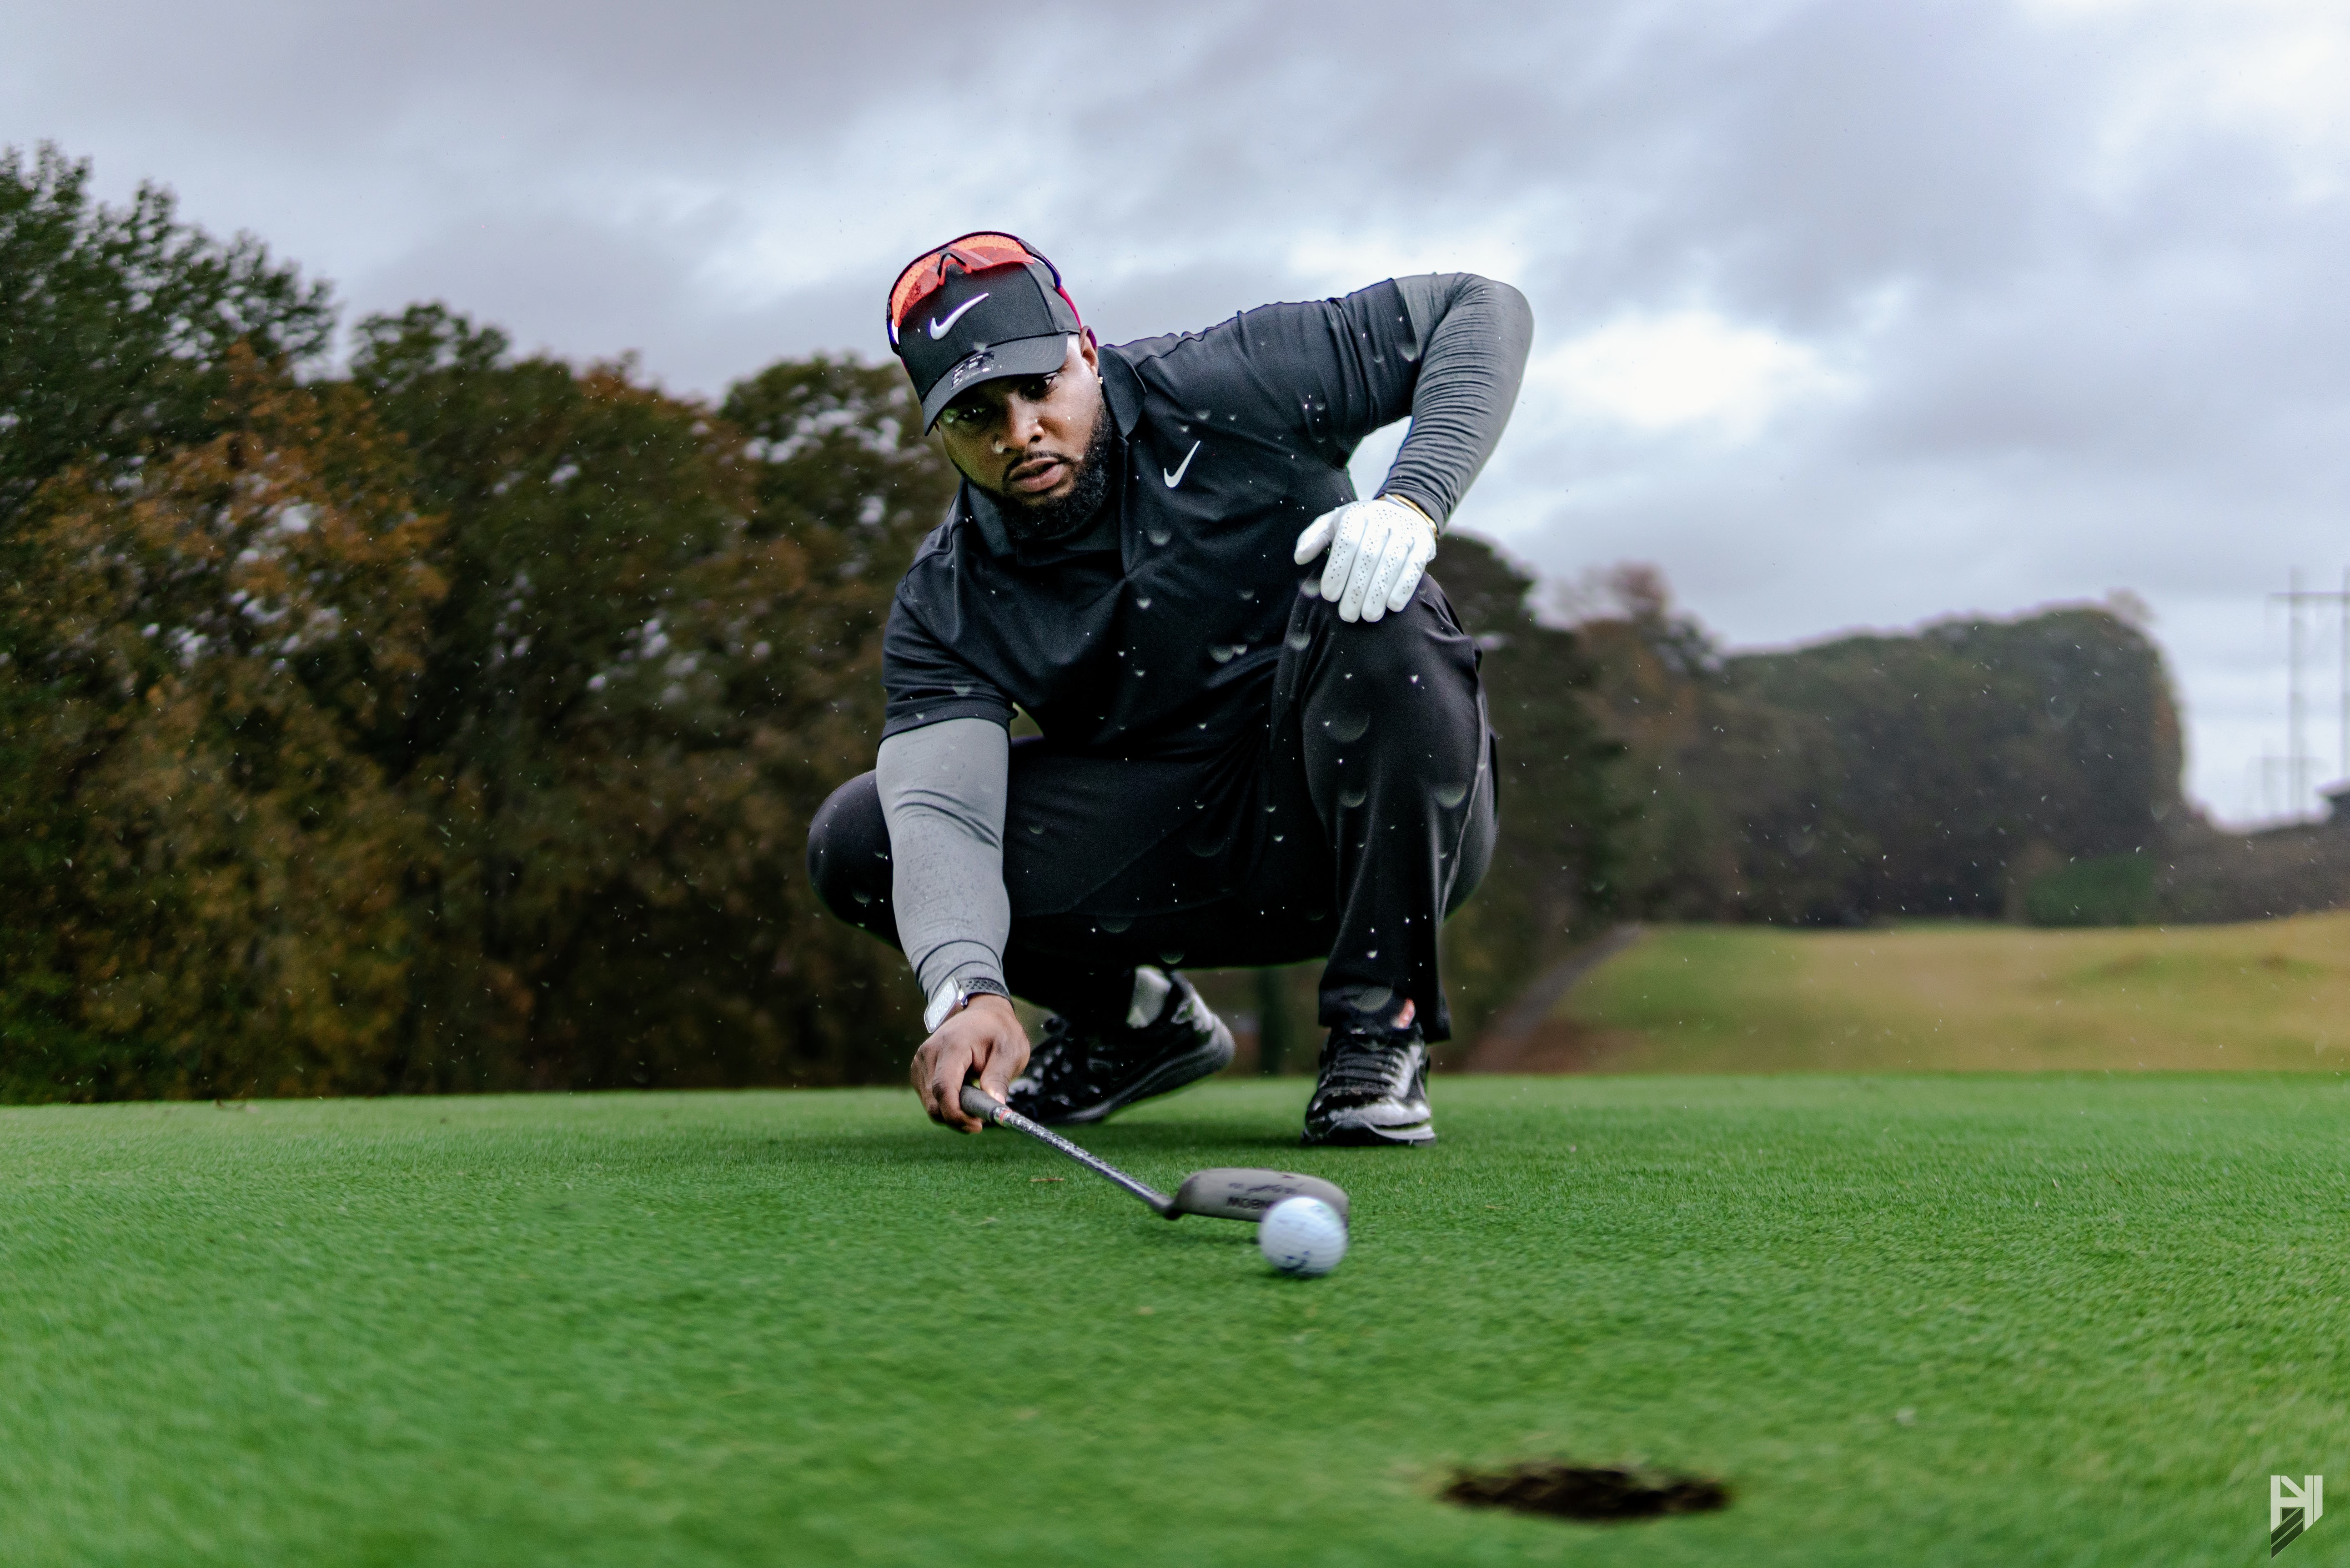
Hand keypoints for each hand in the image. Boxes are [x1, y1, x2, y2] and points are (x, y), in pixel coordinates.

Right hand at [910, 996, 1029, 1132]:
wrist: (983, 1013)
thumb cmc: (999, 1031)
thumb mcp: (1010, 1051)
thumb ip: (999, 1078)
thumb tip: (995, 1107)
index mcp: (952, 1045)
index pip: (943, 1087)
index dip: (956, 1113)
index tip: (978, 1126)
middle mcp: (929, 1052)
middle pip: (934, 1101)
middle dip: (957, 1118)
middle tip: (982, 1122)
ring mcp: (920, 1061)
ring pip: (930, 1104)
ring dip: (952, 1112)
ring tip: (976, 1102)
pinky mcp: (919, 1070)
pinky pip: (929, 1098)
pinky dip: (946, 1105)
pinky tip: (964, 1095)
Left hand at [1292, 496, 1437, 623]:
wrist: (1403, 512)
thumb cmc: (1360, 526)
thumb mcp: (1333, 524)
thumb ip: (1313, 538)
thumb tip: (1299, 557)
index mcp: (1357, 515)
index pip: (1347, 542)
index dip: (1337, 571)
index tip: (1329, 596)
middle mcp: (1383, 519)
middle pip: (1368, 556)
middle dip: (1356, 589)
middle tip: (1347, 615)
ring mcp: (1406, 530)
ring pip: (1392, 563)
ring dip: (1379, 593)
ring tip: (1369, 616)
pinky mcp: (1423, 543)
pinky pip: (1414, 567)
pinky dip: (1404, 588)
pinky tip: (1392, 606)